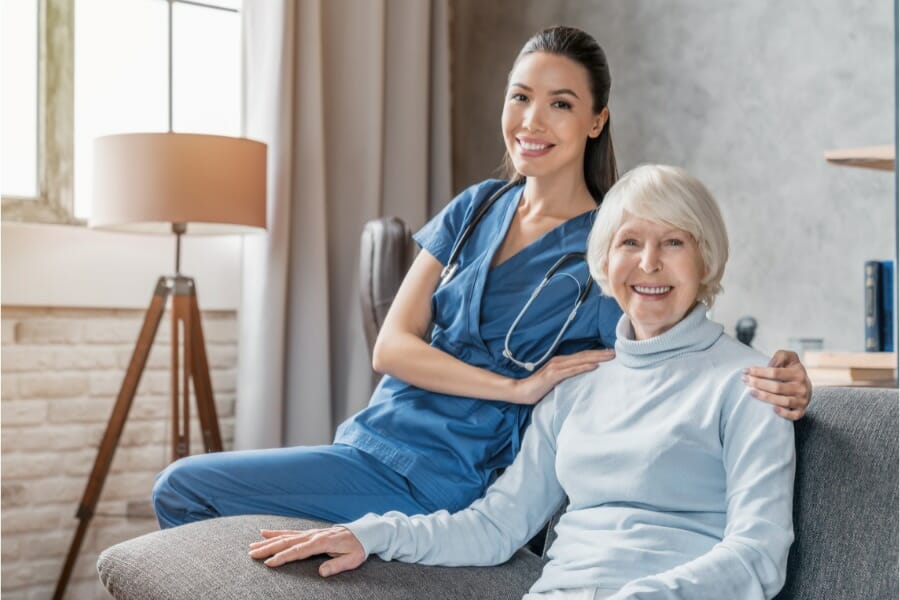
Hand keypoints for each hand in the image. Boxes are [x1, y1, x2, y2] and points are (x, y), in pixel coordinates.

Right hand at [248, 527, 365, 575]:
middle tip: (251, 554)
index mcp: (322, 542)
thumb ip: (337, 566)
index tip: (269, 563)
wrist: (363, 533)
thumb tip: (321, 572)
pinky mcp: (309, 533)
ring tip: (252, 546)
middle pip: (287, 542)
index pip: (298, 551)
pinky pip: (290, 532)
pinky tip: (264, 533)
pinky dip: (276, 533)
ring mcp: (310, 533)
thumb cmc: (358, 548)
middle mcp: (313, 536)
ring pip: (286, 537)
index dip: (283, 557)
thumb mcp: (352, 559)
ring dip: (268, 541)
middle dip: (268, 548)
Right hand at [511, 348, 614, 404]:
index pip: (582, 356)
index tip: (610, 352)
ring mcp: (556, 367)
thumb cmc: (537, 387)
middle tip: (615, 352)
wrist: (520, 391)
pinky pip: (571, 371)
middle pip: (583, 356)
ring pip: (580, 361)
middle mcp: (559, 361)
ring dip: (596, 358)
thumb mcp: (554, 380)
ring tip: (610, 356)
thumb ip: (565, 376)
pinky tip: (594, 366)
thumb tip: (579, 377)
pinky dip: (584, 367)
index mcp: (560, 362)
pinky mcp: (553, 375)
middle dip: (600, 353)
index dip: (596, 353)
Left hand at [743, 350, 811, 420]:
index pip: (775, 372)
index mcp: (798, 373)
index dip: (759, 371)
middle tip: (745, 381)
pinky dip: (784, 414)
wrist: (805, 385)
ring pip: (784, 401)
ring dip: (766, 397)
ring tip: (751, 392)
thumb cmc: (791, 370)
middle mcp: (802, 387)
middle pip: (777, 387)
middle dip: (759, 384)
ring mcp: (802, 400)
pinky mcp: (802, 410)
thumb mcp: (789, 358)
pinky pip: (794, 415)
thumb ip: (781, 356)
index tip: (745, 371)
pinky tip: (772, 409)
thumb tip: (771, 364)